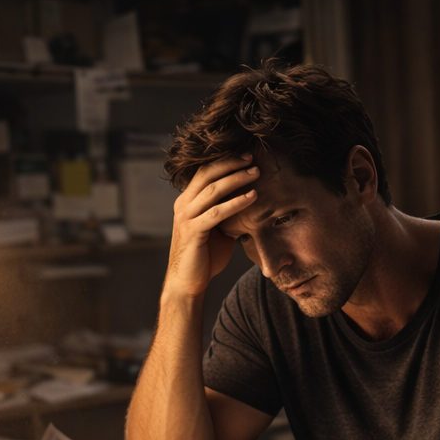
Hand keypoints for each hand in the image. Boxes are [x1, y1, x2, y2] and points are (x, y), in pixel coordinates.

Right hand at [164, 154, 260, 298]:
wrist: (189, 282)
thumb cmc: (205, 256)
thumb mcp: (218, 229)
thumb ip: (227, 214)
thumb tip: (250, 202)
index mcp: (187, 201)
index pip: (204, 172)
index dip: (224, 162)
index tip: (246, 156)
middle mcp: (183, 205)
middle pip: (207, 175)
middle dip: (231, 164)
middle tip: (252, 158)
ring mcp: (186, 217)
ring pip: (212, 190)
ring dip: (236, 179)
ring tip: (256, 173)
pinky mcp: (193, 231)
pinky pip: (217, 212)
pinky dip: (236, 203)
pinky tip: (253, 197)